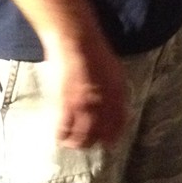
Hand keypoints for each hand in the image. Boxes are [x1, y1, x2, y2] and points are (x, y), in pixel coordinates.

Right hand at [48, 35, 127, 149]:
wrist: (77, 38)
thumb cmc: (95, 52)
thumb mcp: (114, 70)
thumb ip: (116, 90)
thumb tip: (116, 107)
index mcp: (118, 92)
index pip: (120, 122)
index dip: (114, 135)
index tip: (110, 143)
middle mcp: (104, 100)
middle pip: (101, 133)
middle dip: (95, 141)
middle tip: (88, 144)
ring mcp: (85, 102)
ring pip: (82, 135)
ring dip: (78, 143)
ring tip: (73, 143)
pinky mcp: (67, 101)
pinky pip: (64, 127)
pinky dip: (63, 135)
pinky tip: (61, 136)